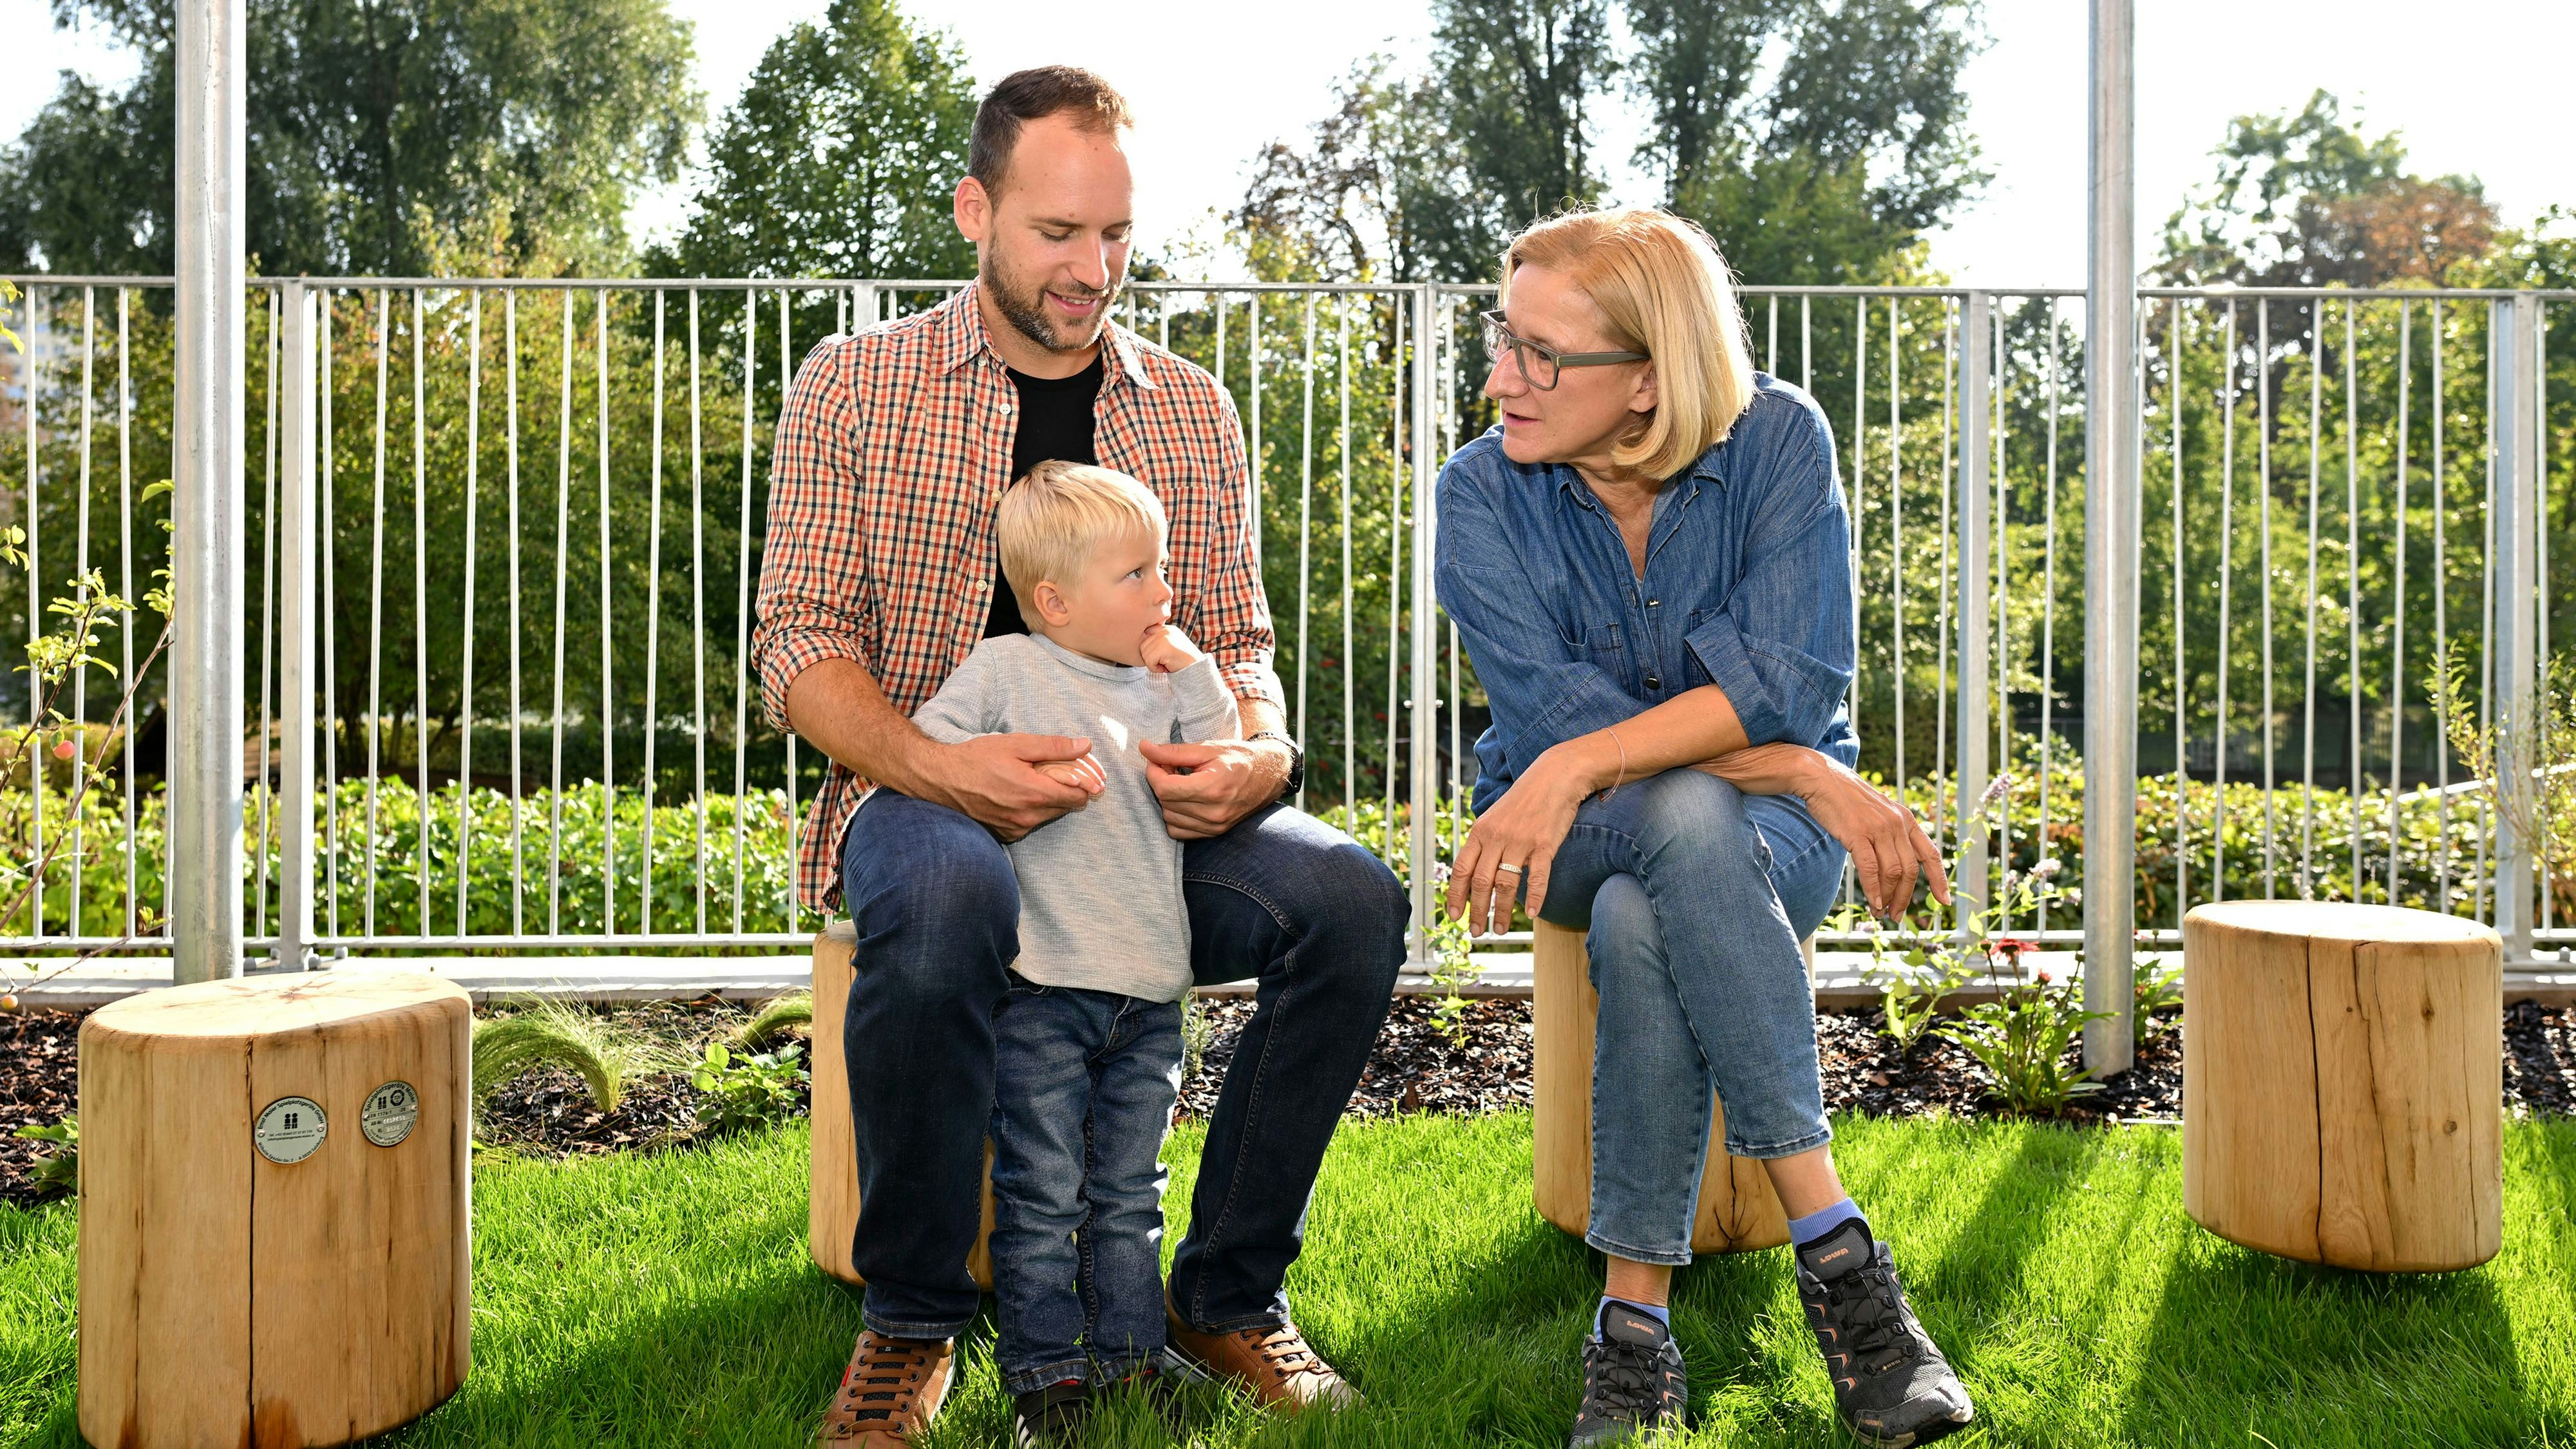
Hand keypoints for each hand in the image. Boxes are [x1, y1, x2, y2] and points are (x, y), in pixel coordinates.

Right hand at [923, 733, 1101, 841]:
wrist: (940, 779)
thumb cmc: (976, 758)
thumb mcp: (1017, 744)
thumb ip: (1054, 747)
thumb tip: (1085, 745)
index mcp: (1034, 793)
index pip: (1078, 797)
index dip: (1085, 783)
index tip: (1082, 772)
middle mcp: (1028, 817)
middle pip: (1066, 807)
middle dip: (1067, 789)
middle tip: (1054, 772)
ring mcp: (1015, 829)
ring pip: (1049, 816)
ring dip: (1049, 800)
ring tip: (1032, 780)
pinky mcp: (1004, 834)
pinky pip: (1030, 824)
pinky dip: (1031, 810)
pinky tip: (1016, 794)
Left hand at [1139, 623, 1204, 673]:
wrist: (1197, 669)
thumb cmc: (1184, 661)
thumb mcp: (1172, 646)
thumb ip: (1160, 641)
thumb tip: (1143, 641)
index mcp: (1167, 628)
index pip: (1147, 633)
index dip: (1150, 647)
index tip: (1160, 655)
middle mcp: (1165, 630)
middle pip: (1143, 646)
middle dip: (1151, 657)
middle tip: (1165, 661)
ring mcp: (1163, 638)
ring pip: (1144, 654)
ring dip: (1153, 664)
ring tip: (1167, 663)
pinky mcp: (1162, 648)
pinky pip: (1148, 662)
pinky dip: (1155, 669)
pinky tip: (1167, 667)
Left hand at [1139, 737, 1287, 838]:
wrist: (1267, 776)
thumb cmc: (1238, 758)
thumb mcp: (1207, 748)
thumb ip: (1173, 751)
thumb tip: (1144, 748)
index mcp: (1213, 788)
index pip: (1164, 788)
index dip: (1153, 772)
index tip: (1157, 760)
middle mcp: (1214, 813)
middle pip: (1165, 802)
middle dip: (1160, 782)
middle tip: (1170, 767)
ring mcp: (1214, 826)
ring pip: (1169, 817)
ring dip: (1167, 799)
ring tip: (1179, 782)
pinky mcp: (1214, 834)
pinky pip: (1178, 831)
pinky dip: (1175, 815)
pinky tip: (1184, 799)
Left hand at [1444, 747, 1587, 935]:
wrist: (1555, 777)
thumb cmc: (1524, 800)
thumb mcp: (1495, 817)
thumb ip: (1484, 843)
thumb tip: (1474, 872)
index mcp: (1480, 832)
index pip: (1461, 869)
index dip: (1455, 895)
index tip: (1454, 916)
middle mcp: (1496, 837)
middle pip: (1481, 882)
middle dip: (1476, 911)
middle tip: (1476, 931)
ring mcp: (1520, 841)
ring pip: (1505, 884)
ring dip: (1501, 912)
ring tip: (1500, 930)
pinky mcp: (1544, 844)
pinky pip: (1537, 877)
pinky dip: (1533, 897)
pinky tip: (1529, 914)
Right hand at [1785, 754, 1949, 919]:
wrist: (1821, 777)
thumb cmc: (1846, 799)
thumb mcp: (1877, 813)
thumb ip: (1889, 834)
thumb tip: (1892, 866)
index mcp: (1905, 819)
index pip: (1930, 854)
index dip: (1939, 879)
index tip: (1944, 901)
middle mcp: (1897, 824)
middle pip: (1910, 870)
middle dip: (1905, 897)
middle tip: (1896, 915)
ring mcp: (1878, 828)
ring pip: (1892, 872)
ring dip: (1888, 897)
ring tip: (1880, 911)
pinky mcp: (1858, 833)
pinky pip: (1870, 868)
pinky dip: (1873, 889)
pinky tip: (1872, 902)